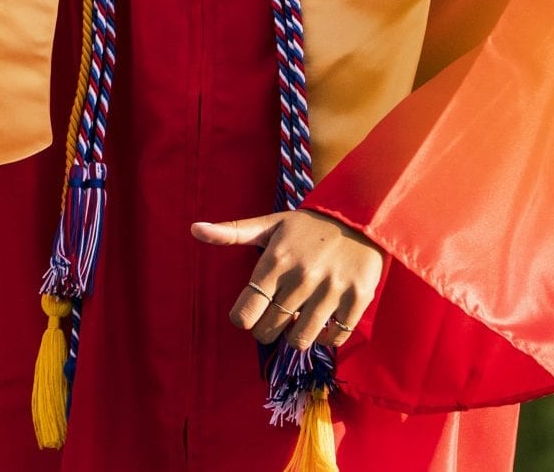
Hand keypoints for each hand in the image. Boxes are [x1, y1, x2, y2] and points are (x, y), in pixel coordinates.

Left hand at [192, 209, 383, 351]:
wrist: (359, 215)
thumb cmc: (308, 225)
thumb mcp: (269, 225)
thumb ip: (233, 232)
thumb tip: (194, 228)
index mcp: (275, 262)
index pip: (245, 312)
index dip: (243, 319)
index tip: (249, 314)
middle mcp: (301, 278)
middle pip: (269, 329)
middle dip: (266, 330)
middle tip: (272, 319)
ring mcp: (330, 290)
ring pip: (300, 339)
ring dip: (294, 337)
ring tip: (296, 322)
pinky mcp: (356, 299)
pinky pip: (335, 337)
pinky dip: (325, 339)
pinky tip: (321, 325)